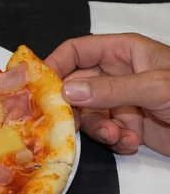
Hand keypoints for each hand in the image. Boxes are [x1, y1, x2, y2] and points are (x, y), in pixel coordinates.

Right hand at [45, 33, 169, 155]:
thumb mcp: (155, 87)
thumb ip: (109, 90)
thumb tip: (66, 91)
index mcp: (123, 52)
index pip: (76, 51)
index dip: (55, 65)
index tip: (38, 88)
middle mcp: (118, 75)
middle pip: (76, 87)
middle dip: (76, 107)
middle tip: (70, 124)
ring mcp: (122, 101)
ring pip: (88, 114)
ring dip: (98, 129)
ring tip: (117, 137)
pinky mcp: (129, 125)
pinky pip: (105, 132)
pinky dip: (114, 140)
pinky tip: (130, 142)